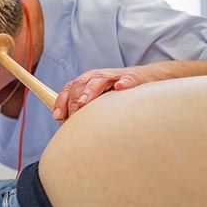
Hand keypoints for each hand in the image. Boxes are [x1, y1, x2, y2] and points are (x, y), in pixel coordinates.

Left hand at [52, 65, 168, 119]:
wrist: (150, 78)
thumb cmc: (121, 94)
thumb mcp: (101, 101)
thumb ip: (86, 112)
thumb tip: (70, 130)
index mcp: (88, 82)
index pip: (70, 88)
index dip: (61, 101)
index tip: (57, 116)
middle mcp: (99, 77)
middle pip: (80, 84)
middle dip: (74, 100)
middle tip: (71, 116)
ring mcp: (115, 76)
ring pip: (99, 79)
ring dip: (90, 91)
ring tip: (83, 103)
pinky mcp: (134, 77)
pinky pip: (128, 79)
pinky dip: (124, 82)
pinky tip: (120, 87)